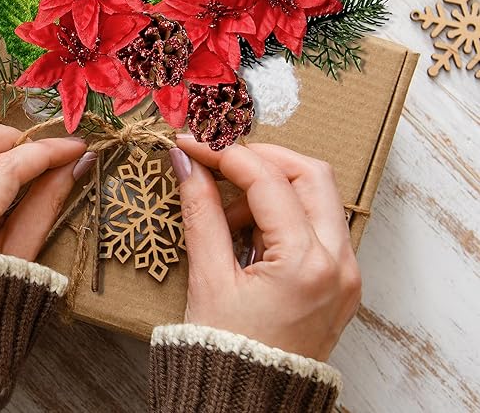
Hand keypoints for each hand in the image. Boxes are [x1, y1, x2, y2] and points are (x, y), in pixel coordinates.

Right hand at [170, 137, 360, 361]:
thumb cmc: (225, 351)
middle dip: (262, 160)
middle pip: (310, 174)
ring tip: (228, 218)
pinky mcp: (340, 280)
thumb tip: (185, 162)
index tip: (192, 145)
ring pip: (318, 196)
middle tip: (220, 164)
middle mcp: (339, 263)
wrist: (246, 407)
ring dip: (271, 188)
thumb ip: (200, 211)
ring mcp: (346, 272)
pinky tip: (248, 236)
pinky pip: (317, 225)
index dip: (224, 154)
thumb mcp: (208, 278)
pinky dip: (283, 214)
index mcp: (306, 263)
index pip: (267, 180)